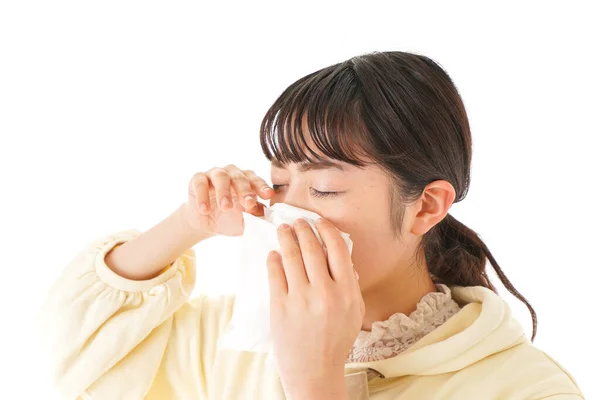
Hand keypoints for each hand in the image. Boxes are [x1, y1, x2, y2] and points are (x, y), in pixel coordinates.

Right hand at [183, 164, 273, 235]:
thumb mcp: (244, 221)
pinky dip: (202, 197)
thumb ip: (255, 217)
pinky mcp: (197, 179)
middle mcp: (232, 173)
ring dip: (224, 192)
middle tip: (248, 204)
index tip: (268, 196)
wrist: (206, 224)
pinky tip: (205, 210)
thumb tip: (268, 217)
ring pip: (221, 177)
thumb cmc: (229, 219)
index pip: (256, 181)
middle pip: (240, 177)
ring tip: (225, 207)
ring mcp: (214, 174)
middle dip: (245, 191)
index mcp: (247, 180)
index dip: (262, 188)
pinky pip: (200, 184)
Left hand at [266, 217, 364, 398]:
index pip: (337, 249)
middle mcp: (325, 292)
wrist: (314, 371)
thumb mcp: (354, 312)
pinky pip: (275, 274)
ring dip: (286, 238)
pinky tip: (274, 254)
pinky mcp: (280, 306)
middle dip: (303, 230)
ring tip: (283, 230)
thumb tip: (340, 256)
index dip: (327, 230)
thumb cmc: (335, 340)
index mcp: (347, 292)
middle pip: (311, 249)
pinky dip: (274, 260)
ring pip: (291, 257)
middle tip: (297, 222)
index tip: (319, 222)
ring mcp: (301, 299)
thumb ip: (350, 284)